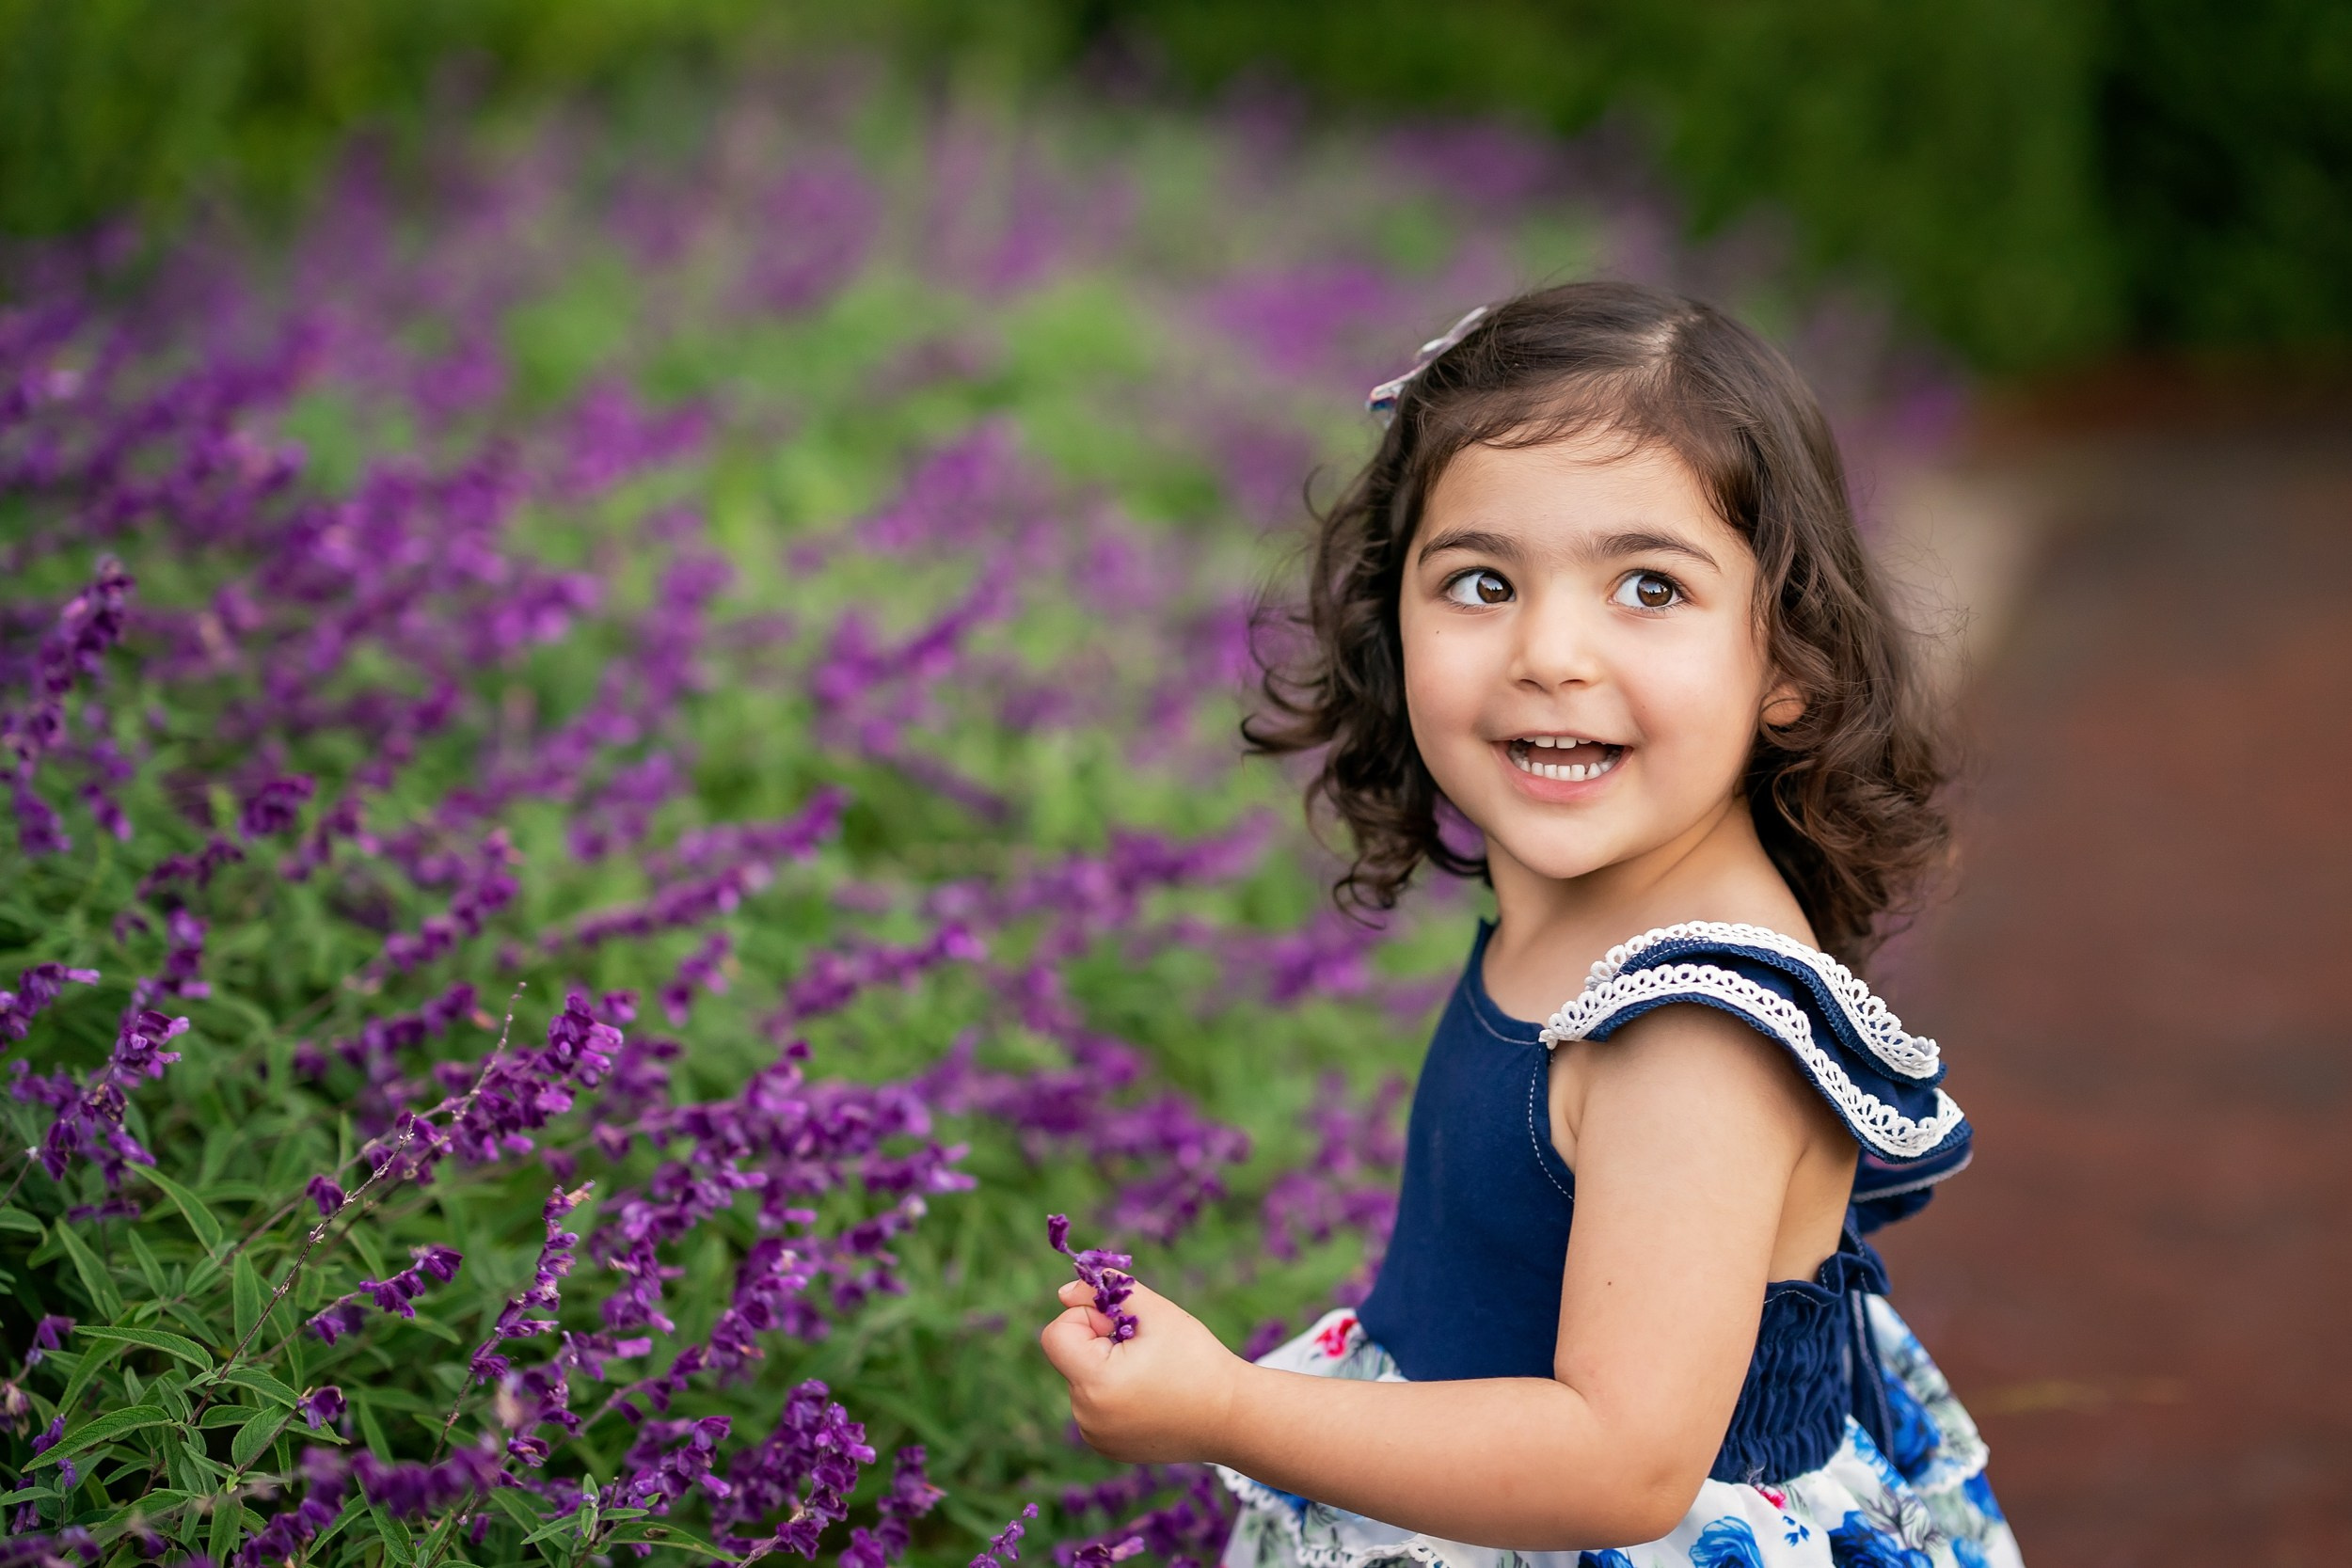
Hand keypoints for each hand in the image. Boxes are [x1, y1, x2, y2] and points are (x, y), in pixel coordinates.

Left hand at [1038, 1275, 1247, 1463]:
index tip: (1122, 1326)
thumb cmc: (1197, 1359)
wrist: (1233, 1417)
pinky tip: (1150, 1396)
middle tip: (1145, 1350)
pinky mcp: (1108, 1447)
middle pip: (1070, 1357)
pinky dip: (1113, 1392)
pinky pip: (1094, 1405)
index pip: (1056, 1335)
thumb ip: (1108, 1291)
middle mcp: (1087, 1417)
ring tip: (1152, 1375)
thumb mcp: (1156, 1312)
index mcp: (1095, 1384)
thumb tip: (1065, 1292)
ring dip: (1107, 1367)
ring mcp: (1096, 1437)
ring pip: (1082, 1379)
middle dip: (1101, 1342)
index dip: (1086, 1318)